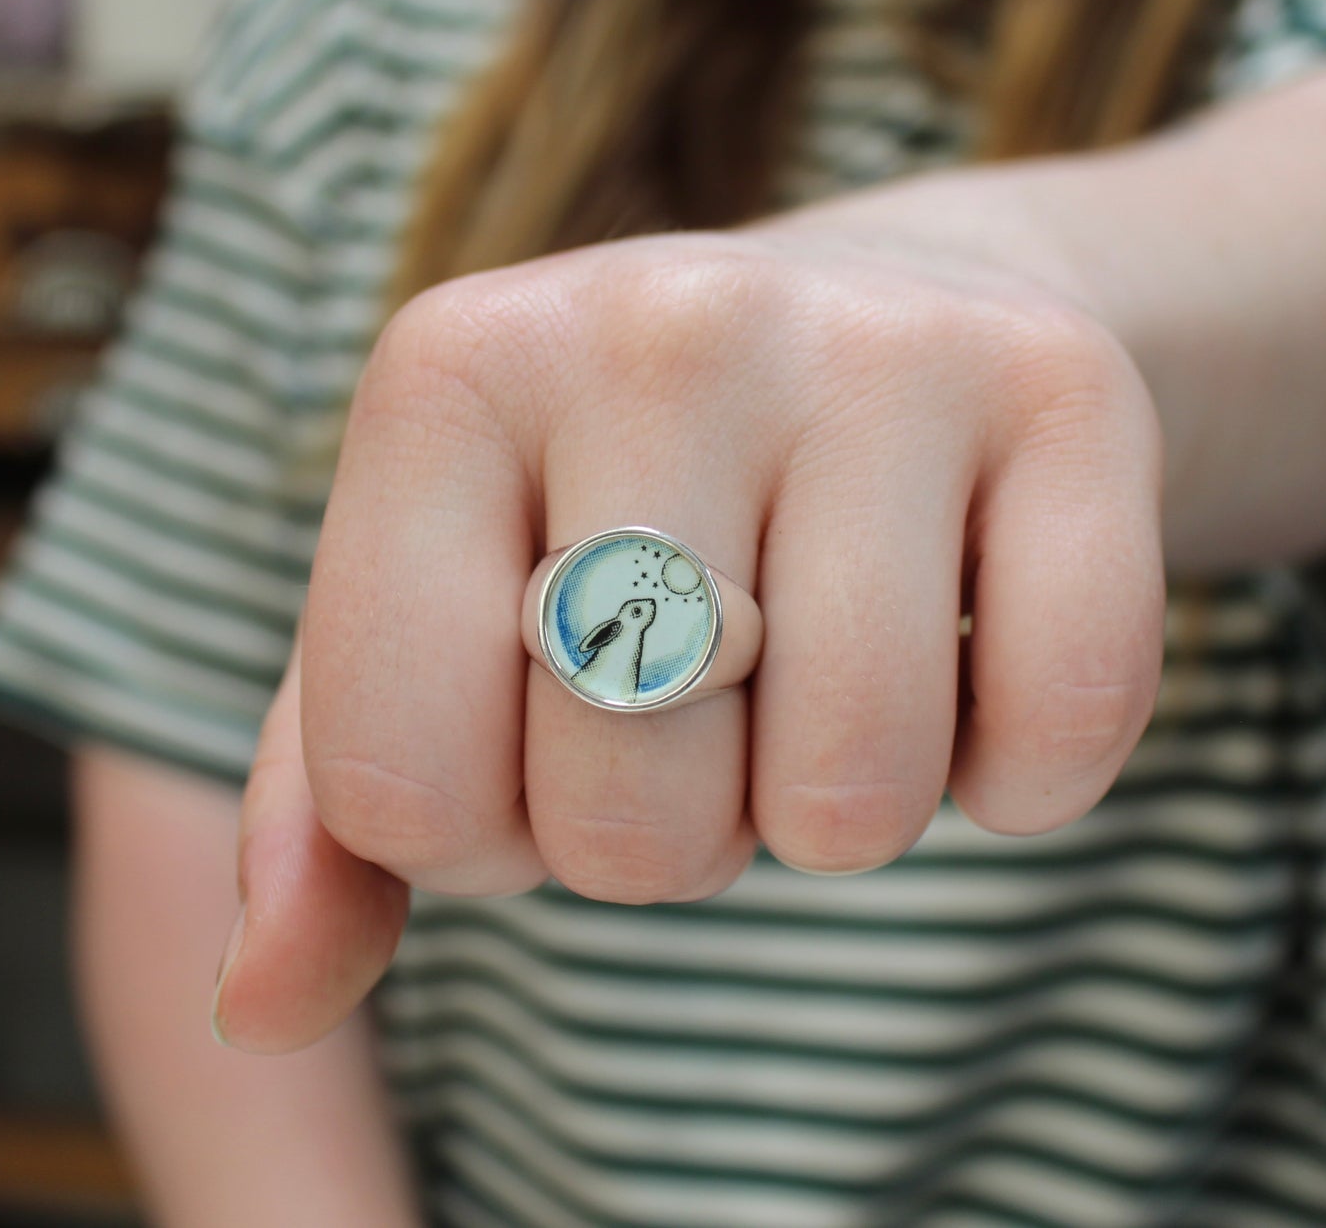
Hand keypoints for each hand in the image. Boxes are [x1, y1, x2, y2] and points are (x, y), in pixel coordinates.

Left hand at [213, 218, 1165, 1052]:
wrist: (865, 321)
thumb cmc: (622, 503)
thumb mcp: (441, 616)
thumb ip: (332, 812)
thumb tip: (260, 1004)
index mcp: (449, 375)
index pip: (399, 786)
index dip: (481, 830)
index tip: (538, 724)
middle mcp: (655, 325)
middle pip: (627, 815)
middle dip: (667, 824)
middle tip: (706, 692)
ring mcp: (875, 344)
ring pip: (852, 793)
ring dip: (832, 807)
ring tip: (821, 663)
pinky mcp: (1065, 389)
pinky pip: (1060, 731)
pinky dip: (1013, 771)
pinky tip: (969, 644)